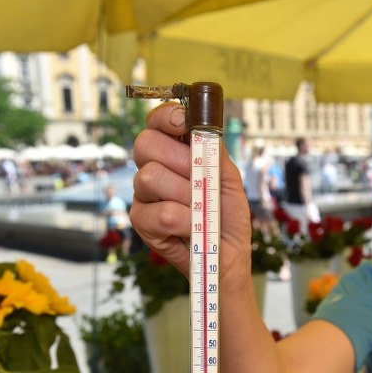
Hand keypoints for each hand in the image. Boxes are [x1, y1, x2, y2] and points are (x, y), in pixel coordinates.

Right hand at [131, 101, 252, 285]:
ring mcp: (143, 195)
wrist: (229, 255)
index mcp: (174, 152)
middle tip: (201, 180)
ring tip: (201, 211)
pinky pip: (160, 212)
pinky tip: (191, 229)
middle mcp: (153, 168)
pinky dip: (184, 221)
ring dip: (186, 195)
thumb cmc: (227, 216)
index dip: (166, 117)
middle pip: (145, 143)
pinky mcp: (141, 221)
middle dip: (179, 160)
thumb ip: (216, 153)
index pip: (156, 122)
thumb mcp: (230, 179)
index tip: (184, 125)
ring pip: (150, 177)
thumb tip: (203, 130)